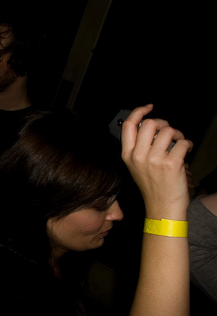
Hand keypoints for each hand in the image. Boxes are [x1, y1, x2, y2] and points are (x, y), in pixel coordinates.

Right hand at [120, 104, 191, 218]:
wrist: (161, 207)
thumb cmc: (152, 186)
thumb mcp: (136, 166)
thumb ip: (139, 146)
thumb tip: (152, 125)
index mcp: (127, 154)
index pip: (129, 124)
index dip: (139, 111)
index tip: (149, 107)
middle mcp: (138, 155)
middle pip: (150, 123)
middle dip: (164, 124)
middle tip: (169, 132)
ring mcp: (154, 159)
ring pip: (168, 131)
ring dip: (178, 134)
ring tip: (179, 143)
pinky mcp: (171, 164)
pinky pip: (183, 143)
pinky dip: (188, 145)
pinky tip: (186, 152)